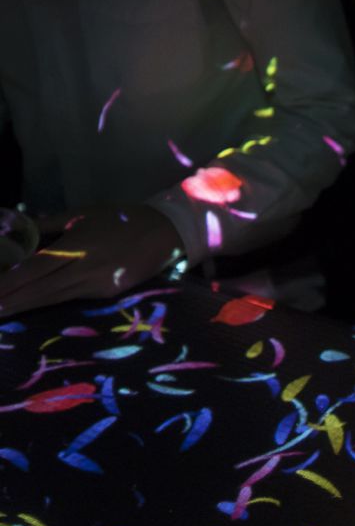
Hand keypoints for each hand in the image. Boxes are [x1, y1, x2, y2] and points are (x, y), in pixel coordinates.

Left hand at [0, 205, 184, 317]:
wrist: (167, 232)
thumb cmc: (122, 218)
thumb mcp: (82, 214)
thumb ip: (48, 224)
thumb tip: (17, 231)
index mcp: (77, 246)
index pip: (35, 269)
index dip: (9, 282)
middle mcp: (86, 269)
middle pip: (40, 290)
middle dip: (11, 302)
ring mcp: (98, 285)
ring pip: (53, 298)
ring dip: (24, 306)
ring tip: (1, 312)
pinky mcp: (108, 294)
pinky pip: (71, 298)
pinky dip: (47, 302)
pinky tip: (30, 304)